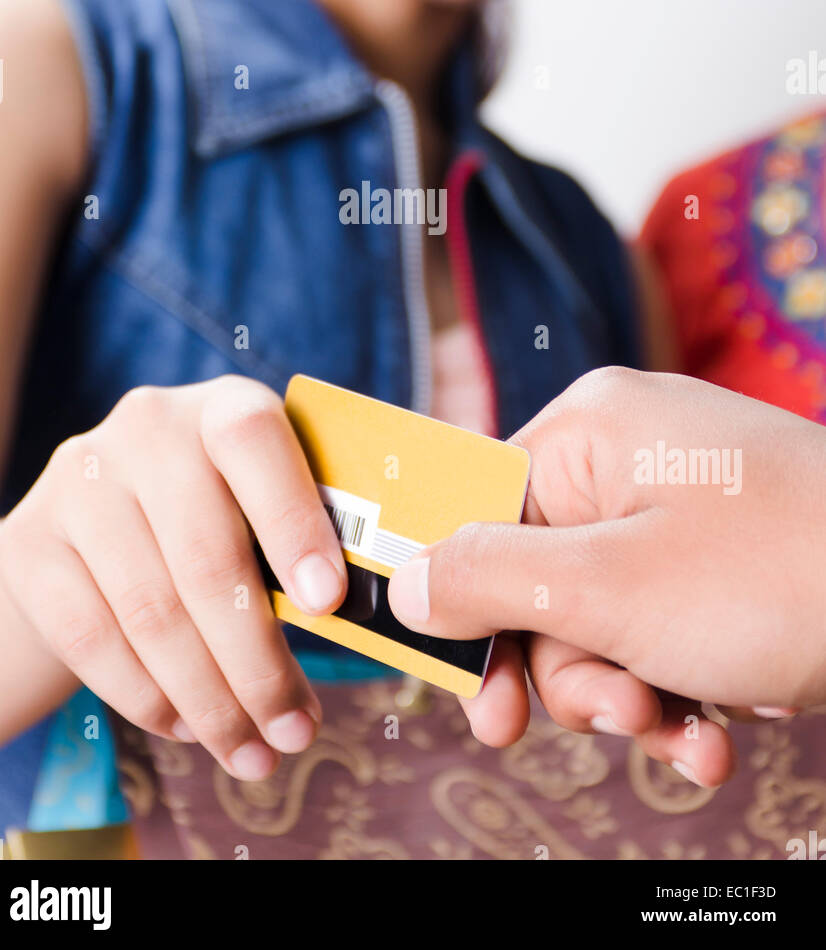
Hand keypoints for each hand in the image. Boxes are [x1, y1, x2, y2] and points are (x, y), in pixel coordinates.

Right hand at [0, 376, 347, 779]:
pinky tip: (190, 729)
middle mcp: (146, 429)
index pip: (254, 445)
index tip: (329, 605)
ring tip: (253, 752)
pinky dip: (149, 699)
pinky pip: (93, 641)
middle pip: (206, 560)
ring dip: (210, 701)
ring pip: (151, 614)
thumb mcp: (263, 502)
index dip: (293, 523)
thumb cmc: (221, 513)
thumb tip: (360, 623)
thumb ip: (309, 539)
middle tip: (296, 732)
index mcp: (223, 407)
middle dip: (259, 665)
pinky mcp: (30, 544)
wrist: (96, 515)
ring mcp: (79, 483)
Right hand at [388, 368, 824, 784]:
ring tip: (683, 739)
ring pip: (602, 618)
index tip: (474, 697)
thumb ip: (489, 582)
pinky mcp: (724, 557)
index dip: (465, 610)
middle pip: (540, 579)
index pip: (478, 513)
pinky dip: (677, 688)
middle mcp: (628, 456)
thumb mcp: (607, 591)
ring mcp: (682, 506)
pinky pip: (660, 624)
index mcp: (587, 432)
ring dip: (631, 695)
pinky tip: (712, 741)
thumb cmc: (772, 577)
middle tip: (613, 718)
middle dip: (574, 671)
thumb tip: (400, 580)